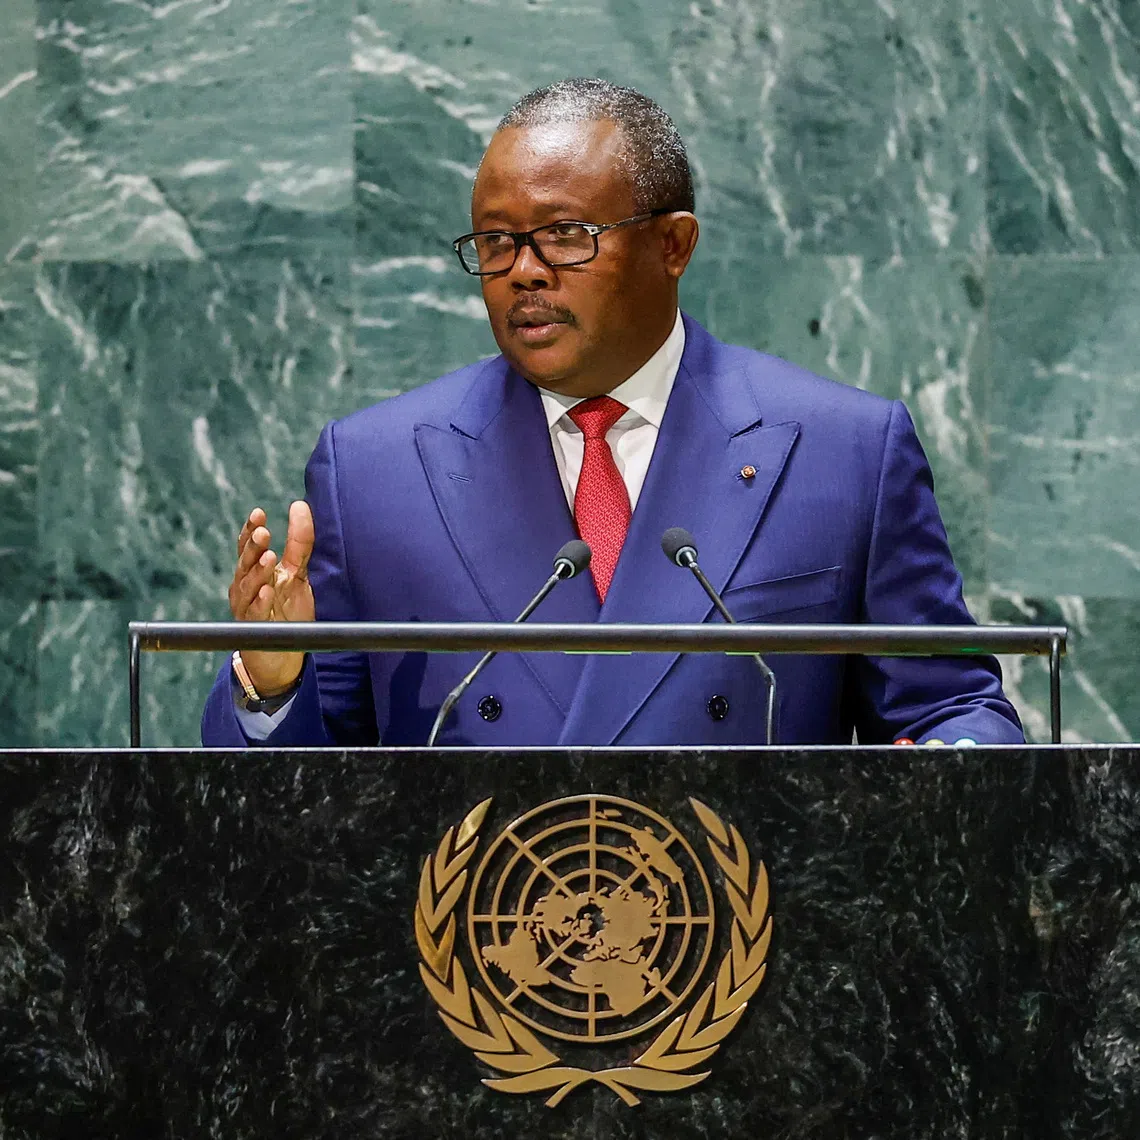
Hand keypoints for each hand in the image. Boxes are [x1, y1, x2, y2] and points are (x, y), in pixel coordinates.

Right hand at [228, 501, 314, 694]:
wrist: (280, 654)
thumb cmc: (286, 610)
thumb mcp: (297, 573)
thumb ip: (299, 542)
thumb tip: (300, 506)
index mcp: (254, 570)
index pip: (249, 546)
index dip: (251, 530)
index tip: (259, 514)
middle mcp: (245, 586)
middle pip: (245, 562)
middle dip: (253, 546)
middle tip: (263, 532)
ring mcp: (246, 606)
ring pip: (248, 586)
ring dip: (258, 571)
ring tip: (268, 557)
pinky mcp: (253, 627)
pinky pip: (254, 612)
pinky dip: (260, 602)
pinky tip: (267, 591)